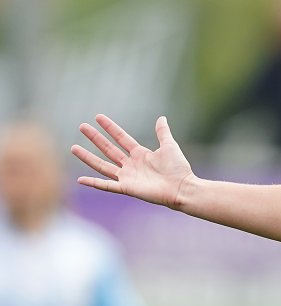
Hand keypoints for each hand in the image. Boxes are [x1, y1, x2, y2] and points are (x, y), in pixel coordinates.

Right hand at [72, 115, 194, 207]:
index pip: (121, 138)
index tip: (98, 117)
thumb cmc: (179, 169)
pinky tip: (80, 179)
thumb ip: (163, 132)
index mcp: (140, 154)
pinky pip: (107, 186)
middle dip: (95, 138)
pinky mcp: (127, 188)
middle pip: (108, 149)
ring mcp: (128, 177)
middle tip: (82, 126)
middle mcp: (131, 165)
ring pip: (103, 165)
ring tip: (73, 148)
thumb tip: (161, 118)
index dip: (110, 128)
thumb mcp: (169, 146)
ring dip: (88, 157)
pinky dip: (94, 183)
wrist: (183, 188)